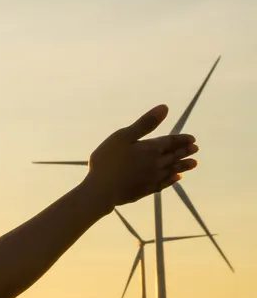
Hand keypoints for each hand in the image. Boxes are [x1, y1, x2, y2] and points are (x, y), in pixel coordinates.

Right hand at [81, 106, 197, 209]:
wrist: (102, 190)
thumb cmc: (108, 160)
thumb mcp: (123, 136)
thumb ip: (145, 123)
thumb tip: (165, 108)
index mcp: (151, 149)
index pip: (171, 142)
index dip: (182, 139)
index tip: (193, 139)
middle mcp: (157, 163)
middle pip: (175, 156)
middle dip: (185, 151)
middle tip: (196, 149)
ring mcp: (153, 178)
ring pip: (173, 170)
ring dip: (184, 166)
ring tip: (194, 163)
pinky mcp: (147, 190)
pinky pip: (165, 183)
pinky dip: (173, 180)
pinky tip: (177, 178)